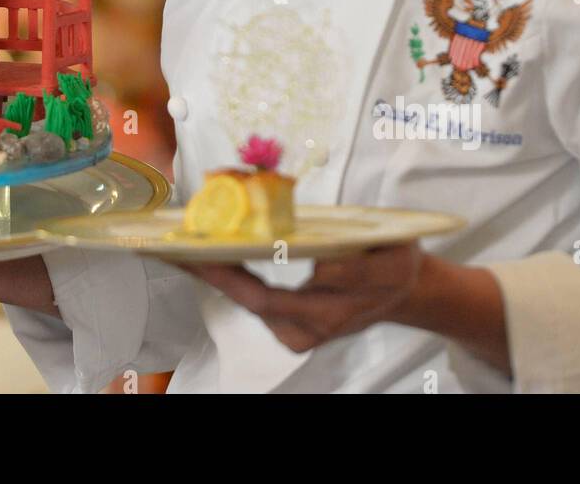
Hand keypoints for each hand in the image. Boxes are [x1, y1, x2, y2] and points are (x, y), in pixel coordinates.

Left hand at [178, 243, 424, 352]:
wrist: (400, 292)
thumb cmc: (393, 259)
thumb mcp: (394, 248)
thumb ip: (357, 263)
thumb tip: (315, 267)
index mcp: (347, 297)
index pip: (288, 286)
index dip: (246, 271)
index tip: (213, 251)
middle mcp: (320, 324)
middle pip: (258, 300)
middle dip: (216, 273)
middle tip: (179, 247)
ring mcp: (304, 333)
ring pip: (252, 303)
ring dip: (214, 275)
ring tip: (180, 247)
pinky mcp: (292, 332)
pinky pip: (255, 304)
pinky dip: (228, 280)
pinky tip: (204, 258)